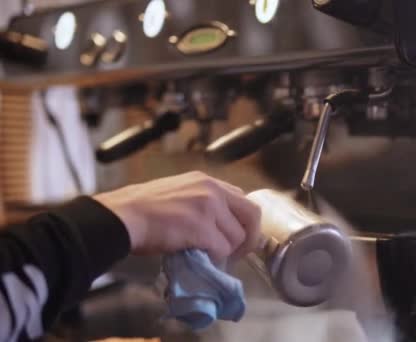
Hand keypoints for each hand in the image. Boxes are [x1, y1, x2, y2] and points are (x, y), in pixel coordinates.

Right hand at [94, 171, 260, 259]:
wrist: (123, 216)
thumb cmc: (144, 208)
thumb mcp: (180, 192)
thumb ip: (203, 202)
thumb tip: (220, 225)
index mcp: (207, 181)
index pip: (244, 199)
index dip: (245, 222)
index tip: (237, 237)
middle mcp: (213, 190)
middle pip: (252, 216)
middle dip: (248, 239)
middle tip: (236, 254)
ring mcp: (209, 208)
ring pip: (237, 237)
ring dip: (225, 251)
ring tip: (208, 255)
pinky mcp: (202, 228)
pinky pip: (221, 249)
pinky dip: (214, 258)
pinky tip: (199, 257)